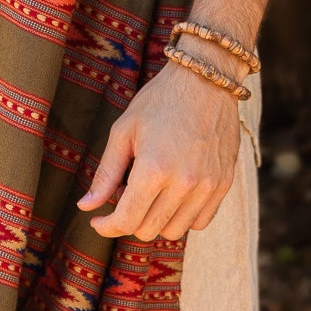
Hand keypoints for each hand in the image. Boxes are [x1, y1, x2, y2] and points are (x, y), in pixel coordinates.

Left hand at [77, 61, 241, 241]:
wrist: (206, 79)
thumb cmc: (160, 100)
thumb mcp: (124, 131)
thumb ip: (106, 173)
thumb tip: (86, 206)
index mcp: (154, 169)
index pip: (126, 220)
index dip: (107, 226)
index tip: (98, 220)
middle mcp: (183, 183)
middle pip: (148, 229)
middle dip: (129, 219)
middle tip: (126, 192)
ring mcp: (208, 186)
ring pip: (175, 231)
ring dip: (156, 219)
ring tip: (152, 190)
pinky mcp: (224, 184)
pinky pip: (201, 222)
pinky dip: (183, 216)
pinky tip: (174, 193)